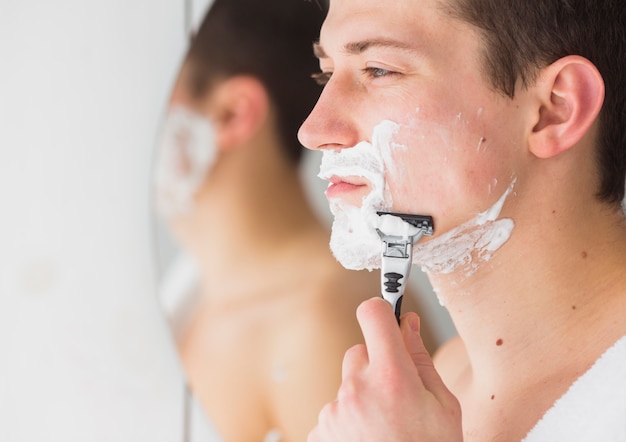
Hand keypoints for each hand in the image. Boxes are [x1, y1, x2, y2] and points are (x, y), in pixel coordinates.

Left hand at [308, 297, 462, 441]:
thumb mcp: (443, 406)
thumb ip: (421, 358)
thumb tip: (408, 323)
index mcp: (391, 377)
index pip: (372, 314)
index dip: (381, 311)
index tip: (387, 317)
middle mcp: (356, 389)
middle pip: (359, 352)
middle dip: (376, 365)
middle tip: (397, 394)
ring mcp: (334, 411)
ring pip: (347, 384)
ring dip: (362, 395)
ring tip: (385, 426)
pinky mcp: (320, 430)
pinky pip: (335, 409)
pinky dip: (348, 419)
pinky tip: (368, 438)